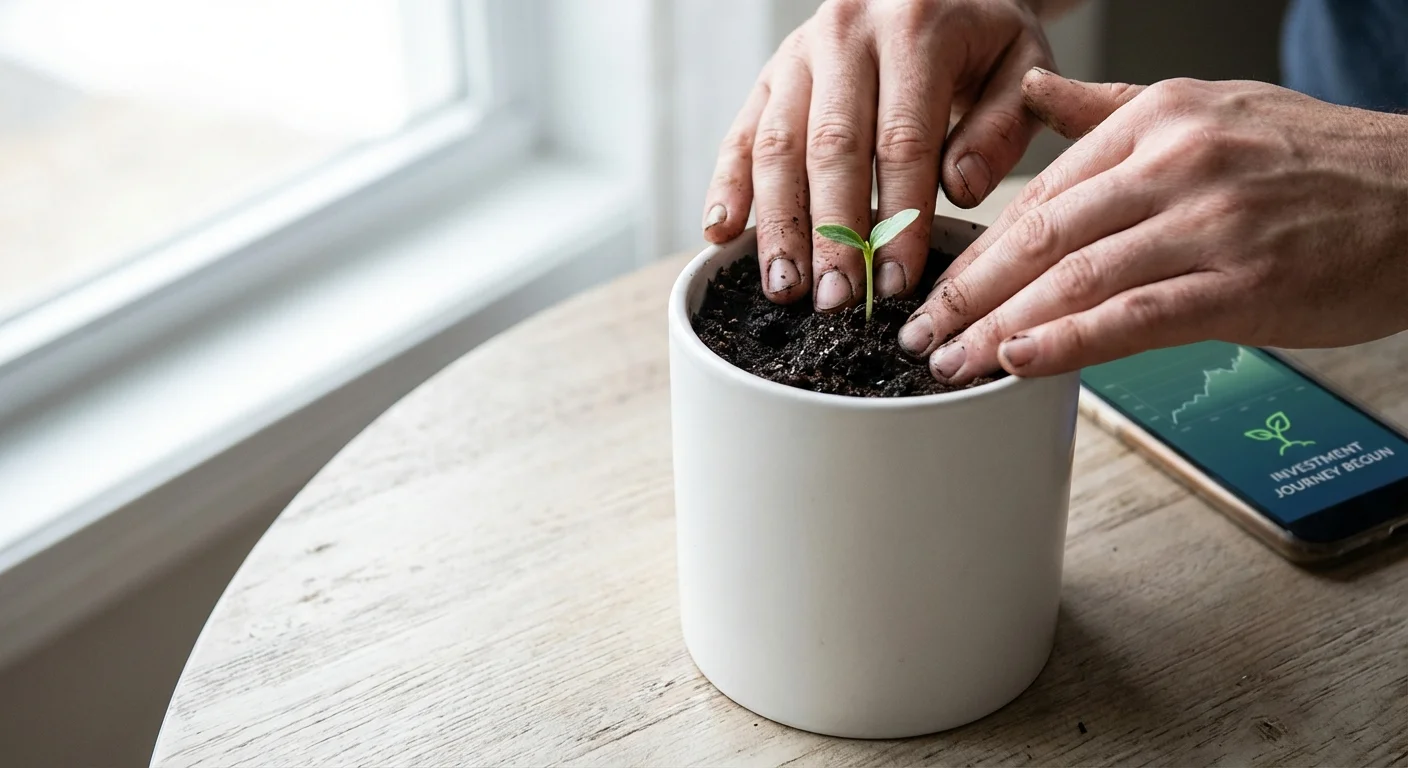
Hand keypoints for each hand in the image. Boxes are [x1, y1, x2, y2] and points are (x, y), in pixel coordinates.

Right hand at [700, 0, 1053, 310]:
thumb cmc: (983, 40)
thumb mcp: (1021, 66)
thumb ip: (1002, 128)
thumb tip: (957, 189)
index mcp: (916, 27)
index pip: (902, 139)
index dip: (896, 217)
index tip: (897, 282)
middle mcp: (846, 33)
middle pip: (830, 147)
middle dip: (831, 233)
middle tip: (836, 300)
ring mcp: (799, 53)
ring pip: (776, 144)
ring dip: (777, 224)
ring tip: (785, 289)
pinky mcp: (770, 74)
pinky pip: (740, 133)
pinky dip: (727, 186)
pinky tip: (722, 234)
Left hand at [898, 70, 1407, 382]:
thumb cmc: (1315, 159)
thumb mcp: (1208, 108)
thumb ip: (1109, 109)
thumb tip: (1031, 94)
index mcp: (1157, 118)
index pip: (1042, 191)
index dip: (978, 249)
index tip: (935, 287)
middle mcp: (1176, 163)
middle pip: (1044, 235)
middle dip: (969, 293)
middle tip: (918, 335)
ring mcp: (1210, 223)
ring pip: (1078, 278)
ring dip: (1001, 328)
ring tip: (952, 362)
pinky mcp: (1244, 284)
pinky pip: (1137, 317)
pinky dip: (1070, 341)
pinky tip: (1021, 360)